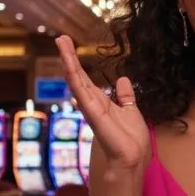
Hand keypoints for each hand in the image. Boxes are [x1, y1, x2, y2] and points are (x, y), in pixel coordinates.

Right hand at [55, 35, 149, 171]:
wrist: (133, 158)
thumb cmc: (131, 139)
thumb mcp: (131, 110)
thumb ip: (125, 96)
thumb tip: (122, 79)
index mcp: (100, 103)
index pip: (85, 79)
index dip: (77, 64)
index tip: (69, 46)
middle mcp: (92, 104)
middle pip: (77, 76)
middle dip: (69, 57)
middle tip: (61, 38)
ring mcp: (91, 109)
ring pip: (76, 81)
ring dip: (69, 61)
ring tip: (61, 43)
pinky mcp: (93, 114)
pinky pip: (82, 93)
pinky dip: (75, 78)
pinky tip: (69, 65)